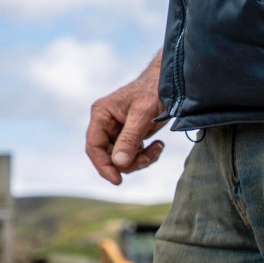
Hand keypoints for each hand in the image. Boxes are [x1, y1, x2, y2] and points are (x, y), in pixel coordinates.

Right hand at [85, 54, 166, 184]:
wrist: (170, 81)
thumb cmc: (154, 91)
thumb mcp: (143, 115)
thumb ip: (130, 138)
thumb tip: (119, 164)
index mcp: (101, 114)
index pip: (94, 146)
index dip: (103, 165)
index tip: (117, 180)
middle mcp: (105, 123)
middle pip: (108, 156)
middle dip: (129, 161)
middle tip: (149, 157)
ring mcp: (117, 130)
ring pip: (122, 158)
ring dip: (140, 159)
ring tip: (157, 148)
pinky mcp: (130, 135)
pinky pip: (133, 154)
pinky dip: (146, 155)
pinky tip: (159, 145)